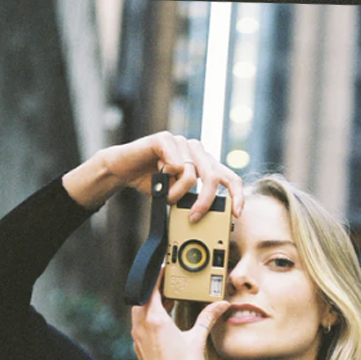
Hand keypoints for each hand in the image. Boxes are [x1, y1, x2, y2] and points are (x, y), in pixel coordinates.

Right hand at [62, 132, 244, 218]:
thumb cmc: (151, 183)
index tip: (237, 213)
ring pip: (192, 175)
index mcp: (205, 163)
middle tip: (194, 217)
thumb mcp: (177, 197)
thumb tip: (206, 220)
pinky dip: (167, 178)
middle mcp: (197, 150)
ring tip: (166, 195)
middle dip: (204, 202)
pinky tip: (157, 175)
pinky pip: (176, 164)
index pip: (229, 177)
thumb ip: (192, 202)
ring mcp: (183, 142)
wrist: (123, 170)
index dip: (237, 195)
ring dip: (178, 193)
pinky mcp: (166, 139)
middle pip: (213, 178)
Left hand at [131, 271, 229, 359]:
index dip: (158, 276)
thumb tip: (220, 305)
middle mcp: (142, 329)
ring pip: (141, 313)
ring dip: (153, 304)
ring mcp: (139, 341)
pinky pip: (143, 327)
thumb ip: (207, 318)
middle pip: (143, 299)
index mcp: (154, 322)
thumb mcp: (198, 341)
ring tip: (170, 299)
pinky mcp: (141, 351)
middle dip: (155, 289)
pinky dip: (152, 318)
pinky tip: (167, 322)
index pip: (151, 289)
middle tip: (169, 282)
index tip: (165, 267)